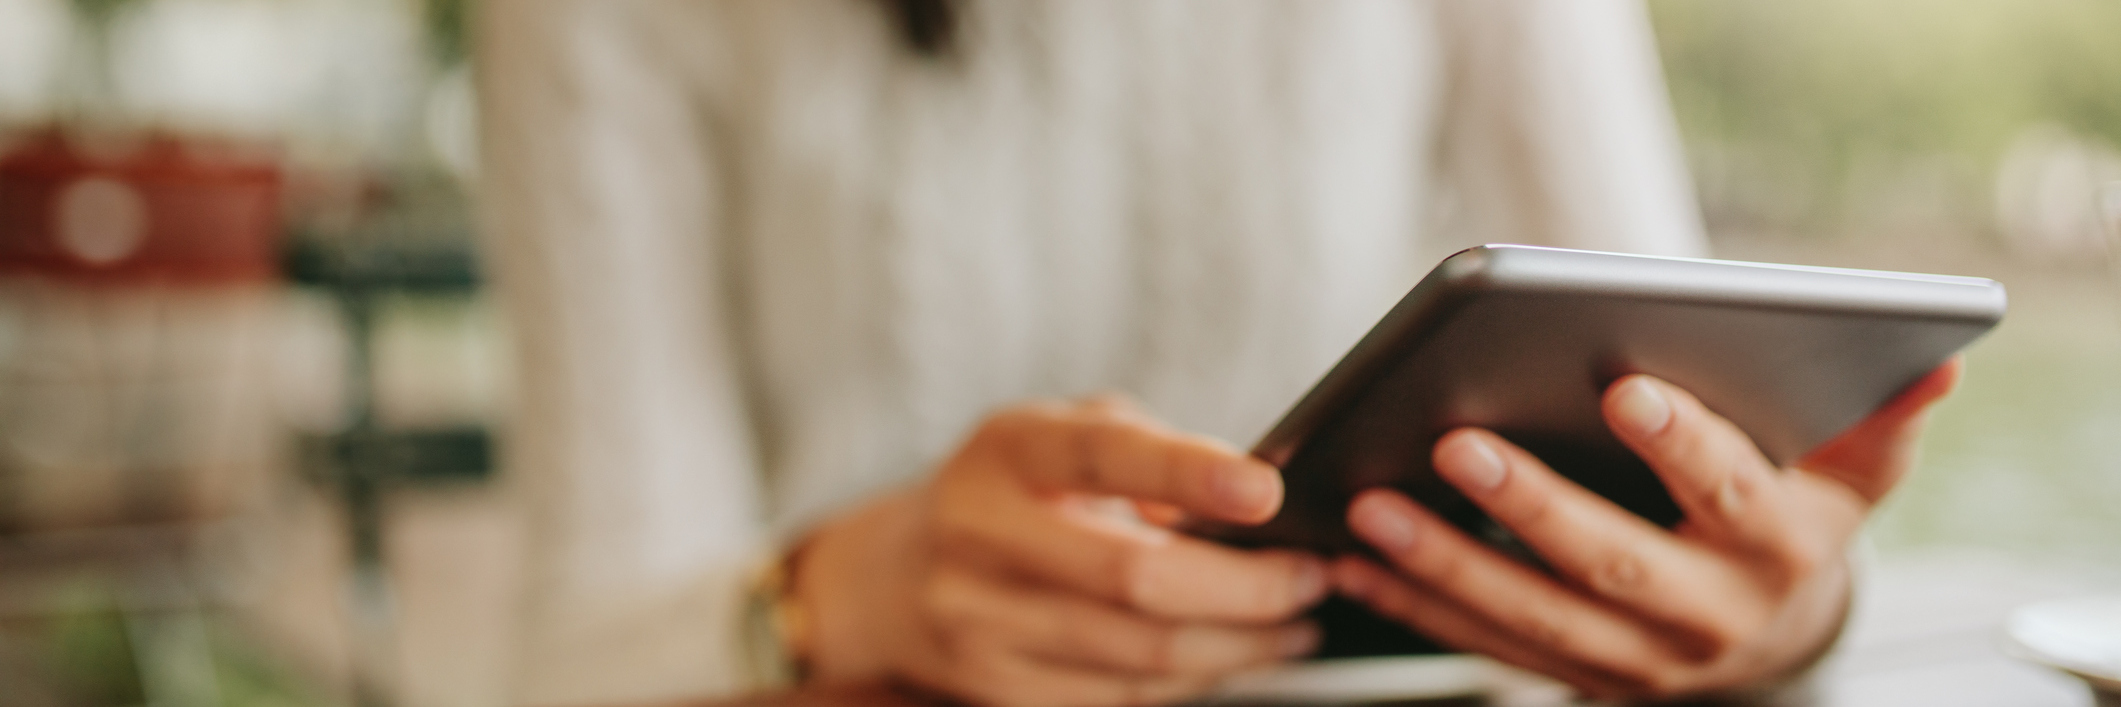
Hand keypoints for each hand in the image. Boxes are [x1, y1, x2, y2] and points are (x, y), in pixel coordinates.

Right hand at [792, 396, 1327, 706]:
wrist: (895, 577)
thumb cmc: (1013, 492)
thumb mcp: (1058, 438)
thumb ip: (1143, 451)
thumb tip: (1249, 496)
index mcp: (1007, 449)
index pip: (1102, 454)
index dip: (1186, 471)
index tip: (1265, 489)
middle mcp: (978, 533)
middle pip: (1135, 578)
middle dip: (1245, 588)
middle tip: (1310, 578)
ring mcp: (978, 622)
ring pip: (1139, 655)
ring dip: (1238, 647)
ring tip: (1292, 624)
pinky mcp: (995, 690)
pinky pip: (1119, 699)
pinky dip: (1191, 682)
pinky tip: (1230, 659)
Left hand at [1332, 359, 1962, 698]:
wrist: (1773, 635)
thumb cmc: (1793, 509)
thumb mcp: (1851, 469)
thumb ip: (1877, 416)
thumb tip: (1937, 360)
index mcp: (1779, 544)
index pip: (1729, 491)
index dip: (1684, 444)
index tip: (1623, 384)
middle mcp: (1711, 613)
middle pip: (1614, 563)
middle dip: (1532, 508)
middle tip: (1455, 444)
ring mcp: (1640, 660)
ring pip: (1535, 619)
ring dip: (1448, 566)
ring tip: (1371, 508)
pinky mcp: (1577, 677)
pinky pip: (1489, 645)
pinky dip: (1419, 604)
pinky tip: (1355, 559)